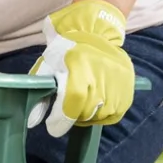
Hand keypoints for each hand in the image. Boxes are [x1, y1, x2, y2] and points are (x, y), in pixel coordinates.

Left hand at [27, 0, 134, 137]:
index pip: (74, 97)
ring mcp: (119, 81)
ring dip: (86, 117)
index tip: (52, 127)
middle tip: (64, 113)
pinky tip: (93, 109)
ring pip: (101, 115)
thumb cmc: (64, 52)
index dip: (62, 117)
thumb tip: (33, 121)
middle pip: (87, 109)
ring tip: (78, 107)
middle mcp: (102, 72)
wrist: (94, 35)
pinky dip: (101, 117)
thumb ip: (41, 94)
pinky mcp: (128, 89)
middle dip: (71, 117)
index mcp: (78, 63)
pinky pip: (114, 115)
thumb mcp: (47, 67)